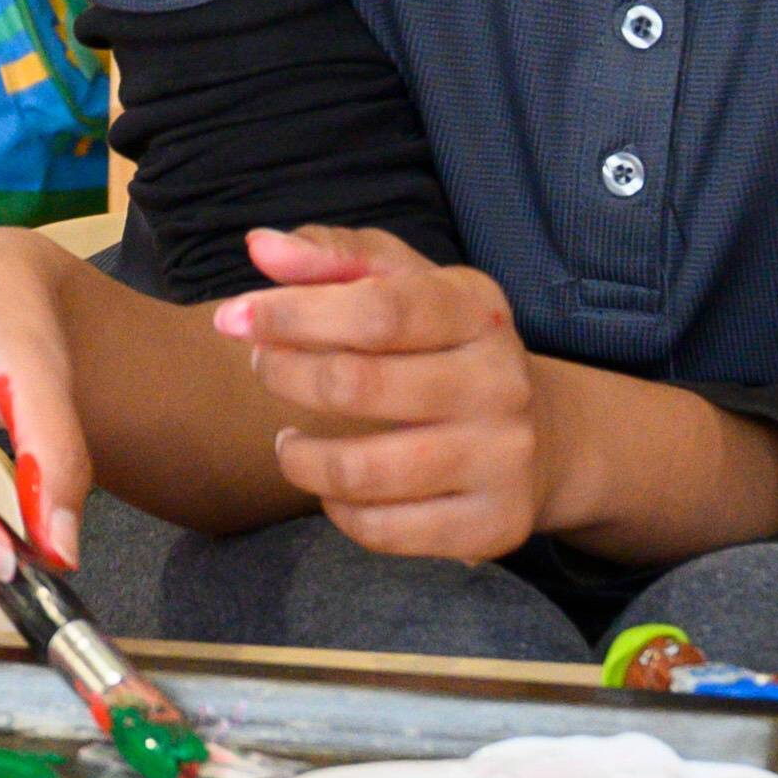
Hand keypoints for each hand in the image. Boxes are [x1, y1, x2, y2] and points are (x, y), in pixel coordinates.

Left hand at [211, 225, 543, 561]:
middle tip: (266, 369)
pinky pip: (384, 530)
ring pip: (362, 472)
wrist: (545, 438)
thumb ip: (334, 258)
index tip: (233, 318)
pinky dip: (338, 510)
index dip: (293, 314)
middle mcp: (501, 382)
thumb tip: (261, 247)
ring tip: (288, 444)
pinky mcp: (493, 524)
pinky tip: (333, 488)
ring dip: (299, 459)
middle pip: (359, 386)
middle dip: (286, 375)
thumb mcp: (408, 284)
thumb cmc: (446, 347)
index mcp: (477, 310)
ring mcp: (502, 458)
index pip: (376, 310)